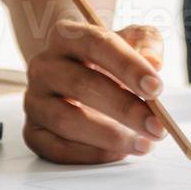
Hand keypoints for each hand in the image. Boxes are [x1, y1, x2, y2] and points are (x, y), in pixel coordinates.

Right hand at [23, 19, 167, 163]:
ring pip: (66, 120)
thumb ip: (146, 43)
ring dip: (109, 136)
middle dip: (124, 108)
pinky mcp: (33, 131)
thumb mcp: (133, 41)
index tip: (156, 88)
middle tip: (157, 125)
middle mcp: (44, 66)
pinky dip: (90, 154)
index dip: (127, 66)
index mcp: (66, 36)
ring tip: (143, 144)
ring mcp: (35, 100)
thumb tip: (153, 61)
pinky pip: (56, 148)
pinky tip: (118, 152)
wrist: (80, 76)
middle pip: (81, 85)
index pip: (96, 44)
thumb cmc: (110, 60)